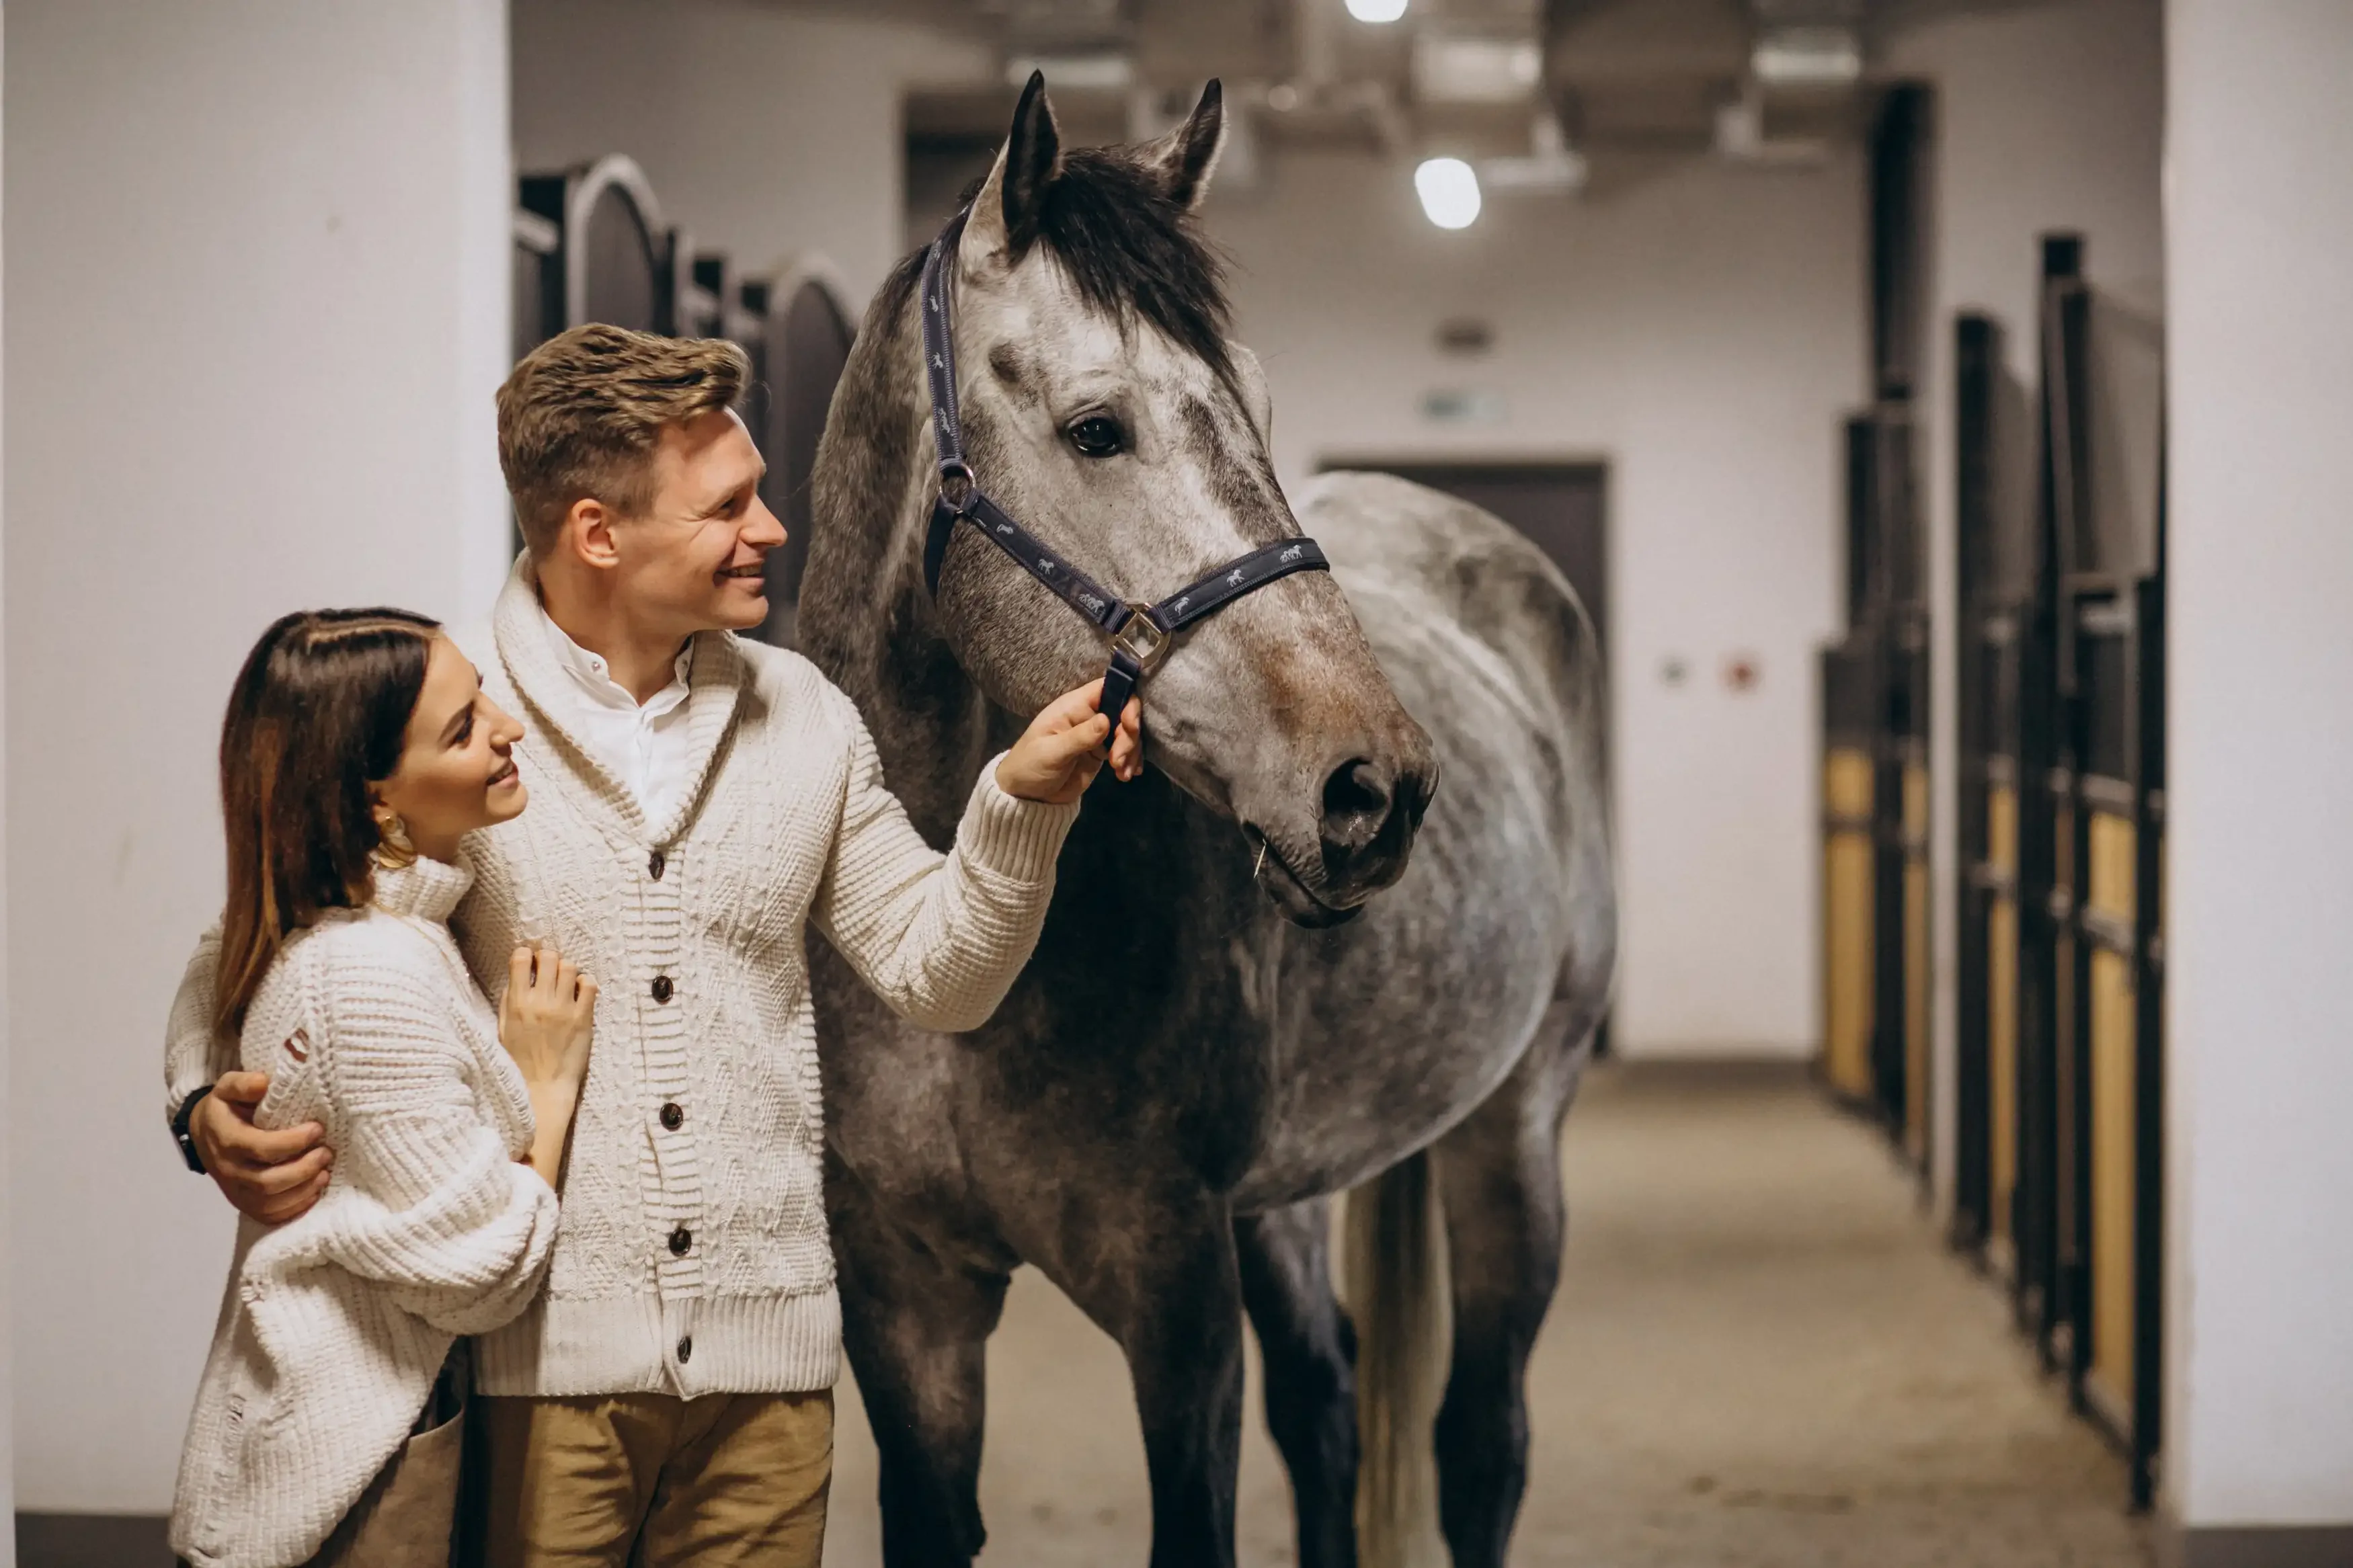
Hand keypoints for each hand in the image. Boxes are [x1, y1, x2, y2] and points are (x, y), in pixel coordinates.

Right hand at [193, 1070, 331, 1224]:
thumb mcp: (227, 1087)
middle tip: (326, 1153)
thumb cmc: (225, 1108)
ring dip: (303, 1190)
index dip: (293, 1142)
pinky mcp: (243, 1204)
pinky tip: (314, 1191)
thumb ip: (243, 1083)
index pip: (261, 1148)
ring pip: (269, 1203)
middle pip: (267, 1182)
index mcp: (226, 1140)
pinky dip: (294, 1208)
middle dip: (303, 1170)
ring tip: (325, 1172)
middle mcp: (228, 1170)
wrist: (204, 1133)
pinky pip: (269, 1216)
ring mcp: (235, 1191)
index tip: (317, 1129)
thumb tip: (263, 1082)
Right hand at [502, 945, 595, 1187]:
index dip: (526, 955)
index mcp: (516, 1003)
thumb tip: (517, 978)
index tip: (530, 962)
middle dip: (548, 958)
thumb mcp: (503, 1029)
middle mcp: (540, 1001)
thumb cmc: (518, 1061)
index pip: (521, 958)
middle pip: (549, 957)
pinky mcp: (583, 1018)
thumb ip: (509, 1001)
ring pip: (569, 967)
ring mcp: (563, 1009)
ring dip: (567, 970)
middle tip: (549, 968)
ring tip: (564, 982)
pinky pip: (589, 985)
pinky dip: (585, 983)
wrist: (541, 1088)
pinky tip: (579, 991)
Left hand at [995, 680, 1143, 804]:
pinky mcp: (1101, 753)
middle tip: (1118, 759)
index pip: (1107, 688)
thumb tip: (1106, 720)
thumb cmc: (1030, 766)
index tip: (1129, 724)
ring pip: (1127, 733)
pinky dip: (1130, 762)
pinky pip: (1124, 751)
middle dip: (1129, 735)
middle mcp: (1088, 716)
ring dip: (1131, 751)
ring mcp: (1097, 735)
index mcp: (1073, 706)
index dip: (1125, 699)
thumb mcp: (1052, 752)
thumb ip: (1079, 737)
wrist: (1026, 795)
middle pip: (1123, 712)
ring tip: (1121, 773)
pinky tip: (1125, 775)